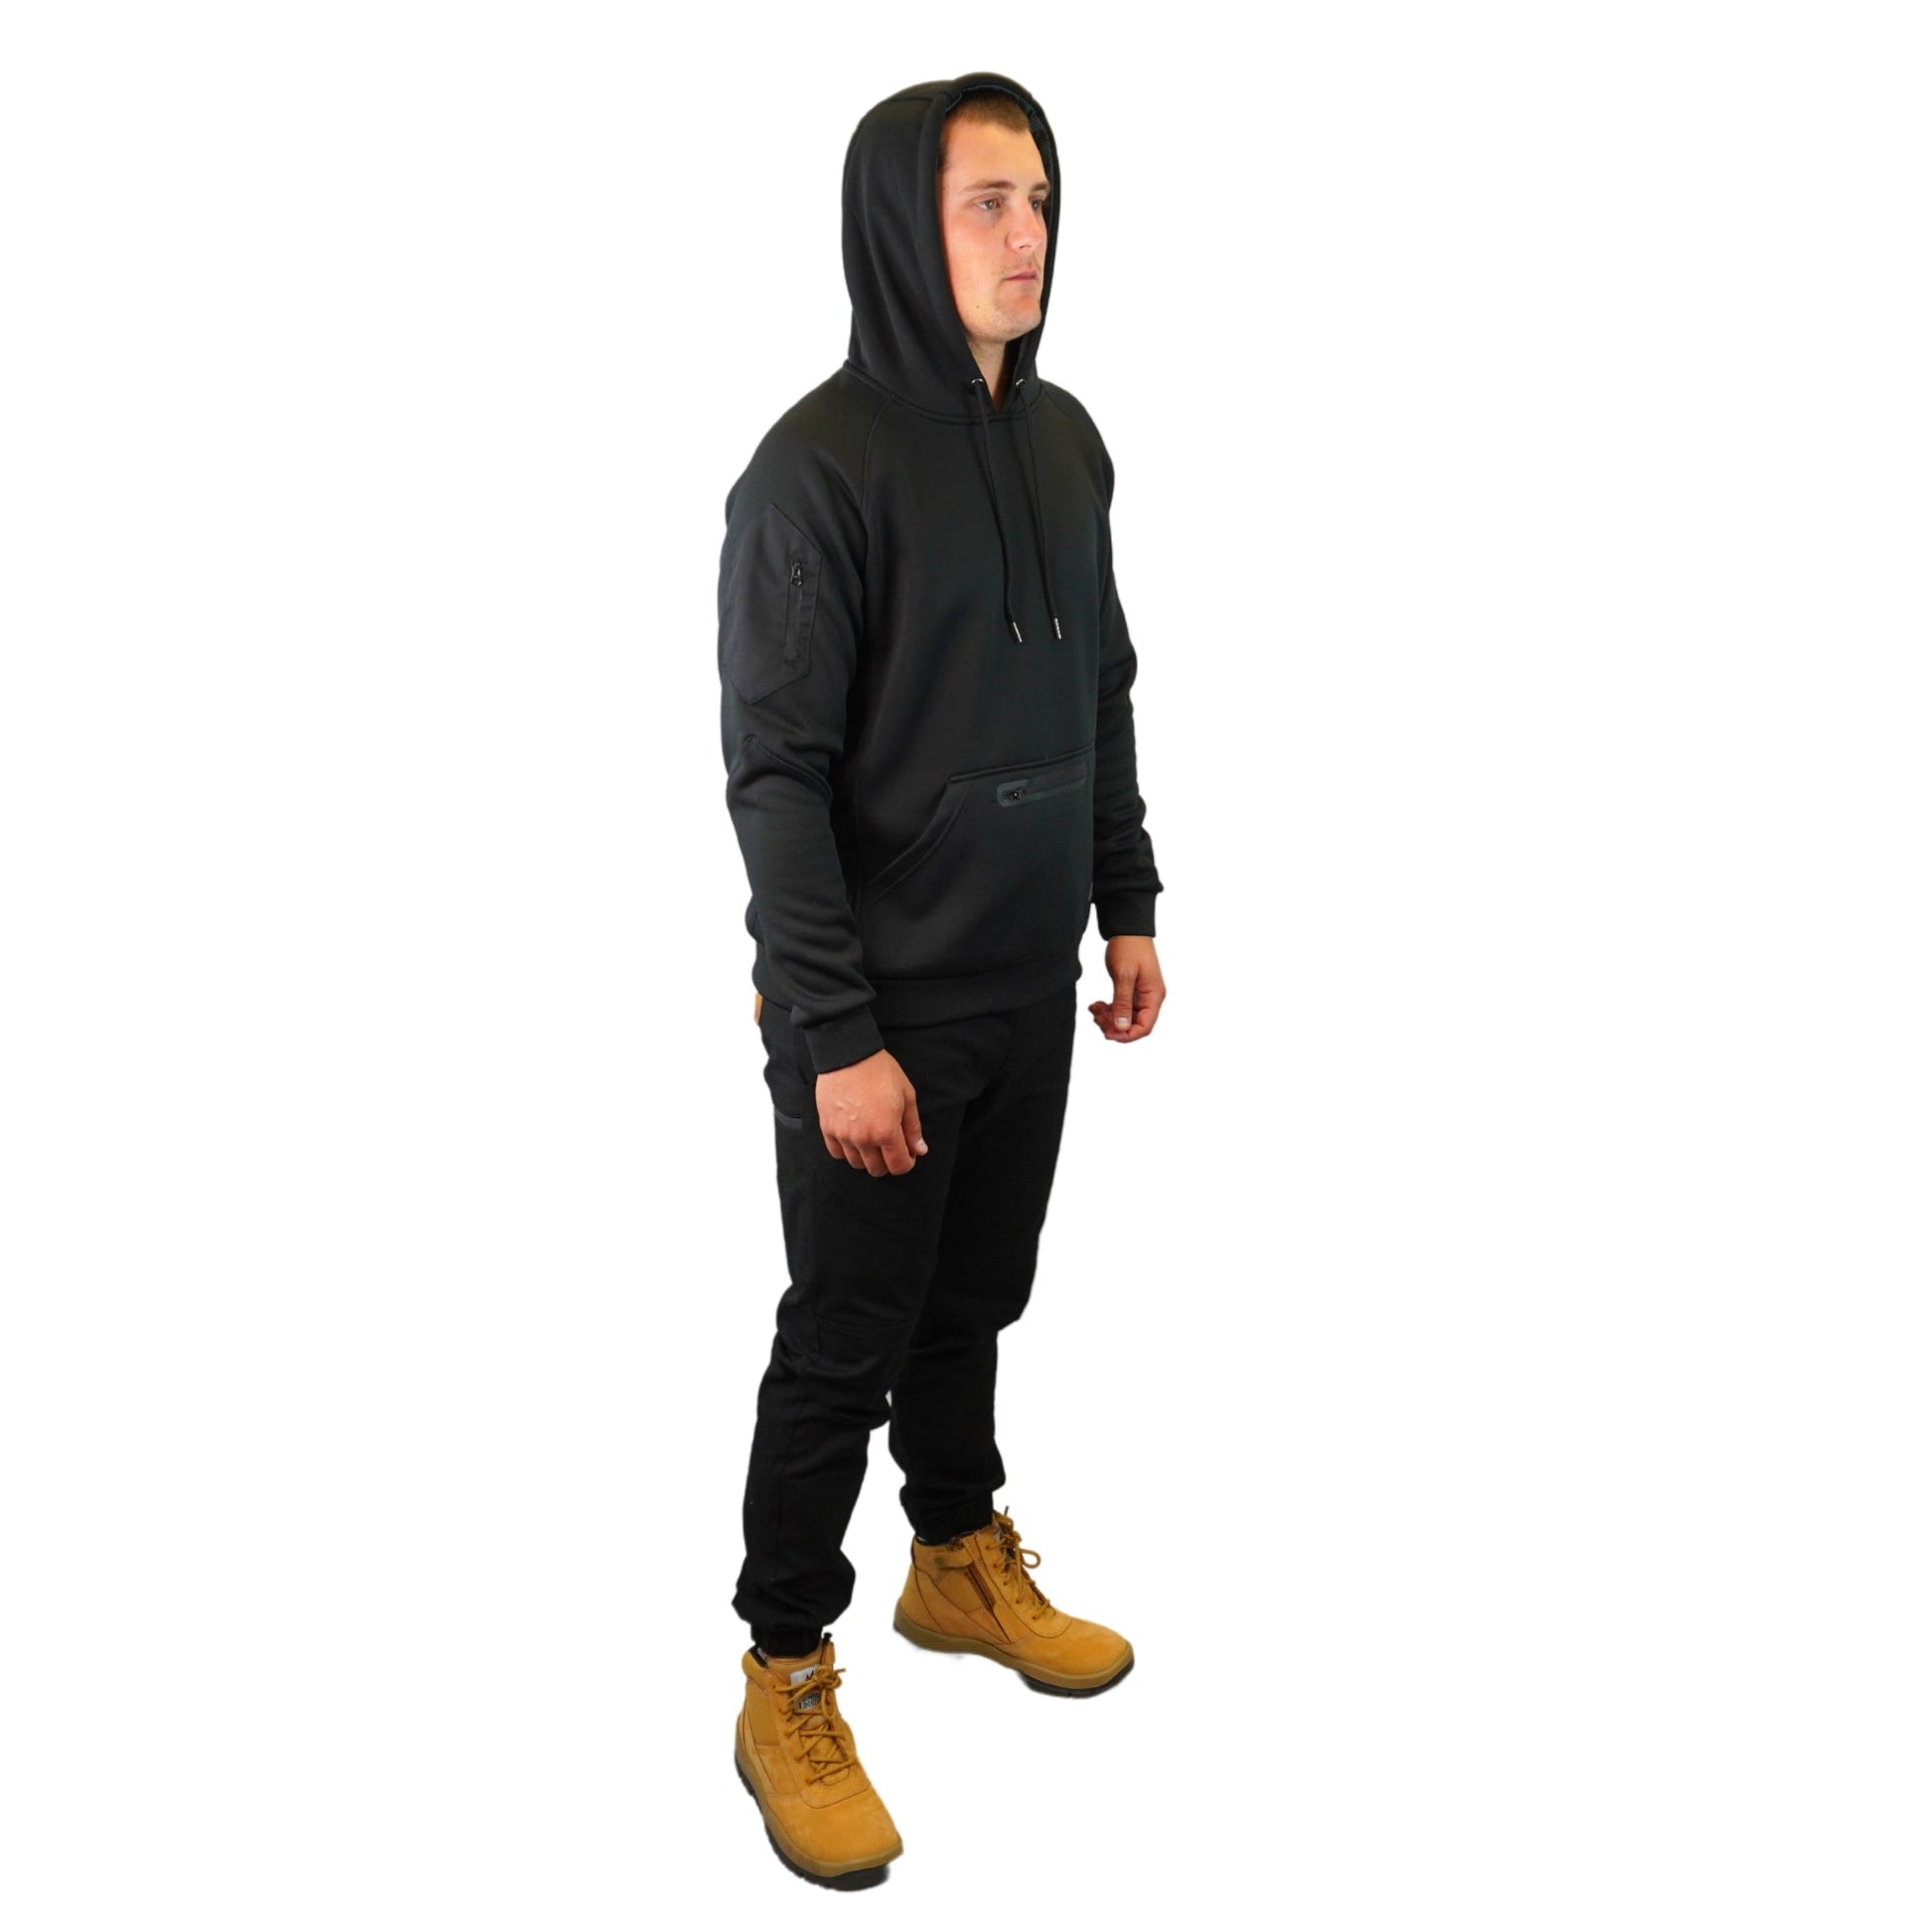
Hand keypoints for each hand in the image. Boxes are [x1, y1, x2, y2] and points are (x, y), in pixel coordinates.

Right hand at [814, 1049, 927, 1176]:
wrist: (848, 1054)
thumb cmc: (881, 1072)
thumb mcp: (907, 1096)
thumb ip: (913, 1127)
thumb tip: (920, 1150)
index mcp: (886, 1131)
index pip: (899, 1166)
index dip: (907, 1163)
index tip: (908, 1153)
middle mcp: (863, 1138)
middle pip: (877, 1170)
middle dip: (888, 1162)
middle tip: (891, 1145)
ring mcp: (843, 1135)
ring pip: (856, 1164)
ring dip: (867, 1157)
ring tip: (872, 1138)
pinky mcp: (827, 1128)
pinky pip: (837, 1153)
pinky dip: (847, 1150)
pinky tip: (854, 1136)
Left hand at [1087, 935, 1163, 1041]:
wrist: (1127, 929)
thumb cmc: (1129, 947)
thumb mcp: (1124, 975)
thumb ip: (1123, 1002)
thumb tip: (1121, 1027)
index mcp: (1154, 996)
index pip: (1145, 1027)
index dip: (1127, 1035)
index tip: (1108, 1033)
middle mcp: (1150, 998)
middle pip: (1134, 1025)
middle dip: (1114, 1026)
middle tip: (1097, 1017)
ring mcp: (1140, 995)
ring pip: (1125, 1018)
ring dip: (1109, 1018)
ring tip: (1095, 1009)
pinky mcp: (1131, 992)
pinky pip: (1120, 1009)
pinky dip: (1108, 1010)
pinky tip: (1096, 1005)